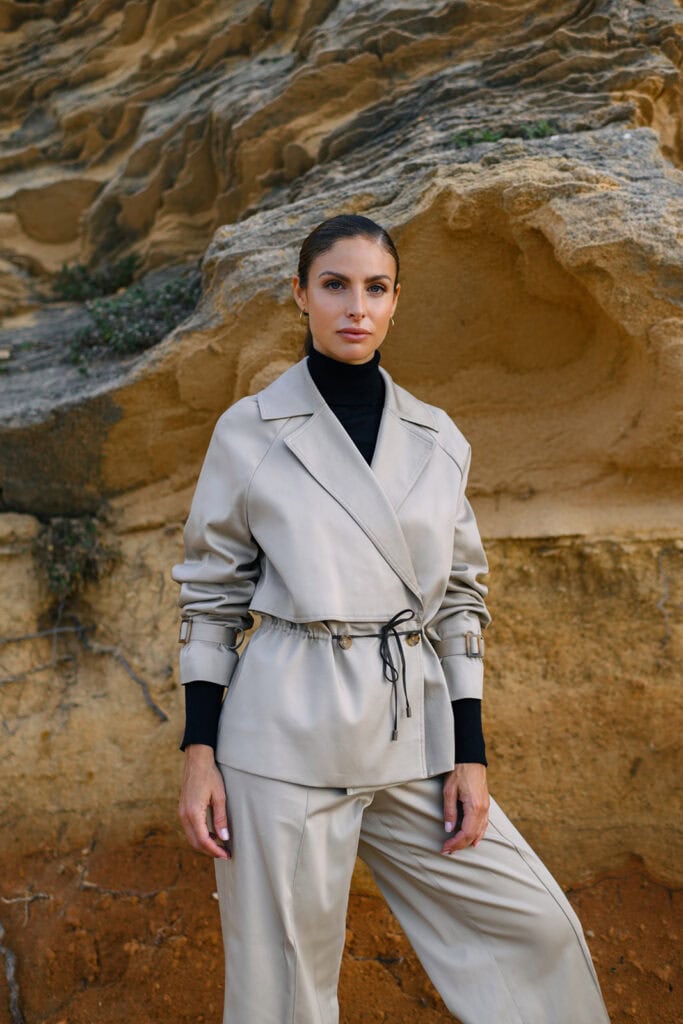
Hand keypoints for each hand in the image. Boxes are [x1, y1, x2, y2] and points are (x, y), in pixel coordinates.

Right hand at [178, 744, 230, 858]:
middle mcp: (184, 815)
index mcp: (193, 813)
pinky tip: (212, 834)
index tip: (226, 855)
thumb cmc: (210, 776)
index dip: (214, 850)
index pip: (203, 840)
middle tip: (225, 854)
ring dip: (204, 844)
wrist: (196, 761)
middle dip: (210, 851)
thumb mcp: (219, 796)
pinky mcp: (182, 810)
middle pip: (195, 842)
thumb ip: (221, 818)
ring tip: (220, 846)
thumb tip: (224, 838)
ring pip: (191, 837)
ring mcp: (181, 813)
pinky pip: (190, 829)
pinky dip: (200, 835)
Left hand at [441, 762, 488, 854]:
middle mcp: (483, 810)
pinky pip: (484, 824)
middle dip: (460, 845)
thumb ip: (449, 811)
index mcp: (475, 808)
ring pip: (480, 831)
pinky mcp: (485, 803)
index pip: (466, 834)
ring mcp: (486, 807)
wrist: (470, 757)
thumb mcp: (449, 790)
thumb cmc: (458, 771)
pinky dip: (478, 834)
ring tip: (457, 848)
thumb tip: (449, 829)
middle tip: (447, 851)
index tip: (444, 848)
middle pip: (473, 835)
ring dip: (468, 841)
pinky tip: (474, 839)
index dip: (455, 844)